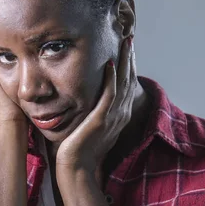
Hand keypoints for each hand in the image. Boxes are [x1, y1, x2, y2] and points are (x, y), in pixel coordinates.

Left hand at [55, 35, 135, 186]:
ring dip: (125, 61)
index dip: (128, 65)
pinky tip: (110, 63)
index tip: (125, 47)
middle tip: (129, 37)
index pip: (126, 84)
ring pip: (123, 83)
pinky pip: (110, 95)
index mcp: (118, 115)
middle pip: (129, 79)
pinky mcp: (102, 119)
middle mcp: (120, 114)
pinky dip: (111, 78)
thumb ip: (91, 111)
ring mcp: (113, 117)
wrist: (75, 168)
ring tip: (125, 42)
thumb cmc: (77, 150)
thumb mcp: (88, 125)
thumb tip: (85, 99)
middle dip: (129, 58)